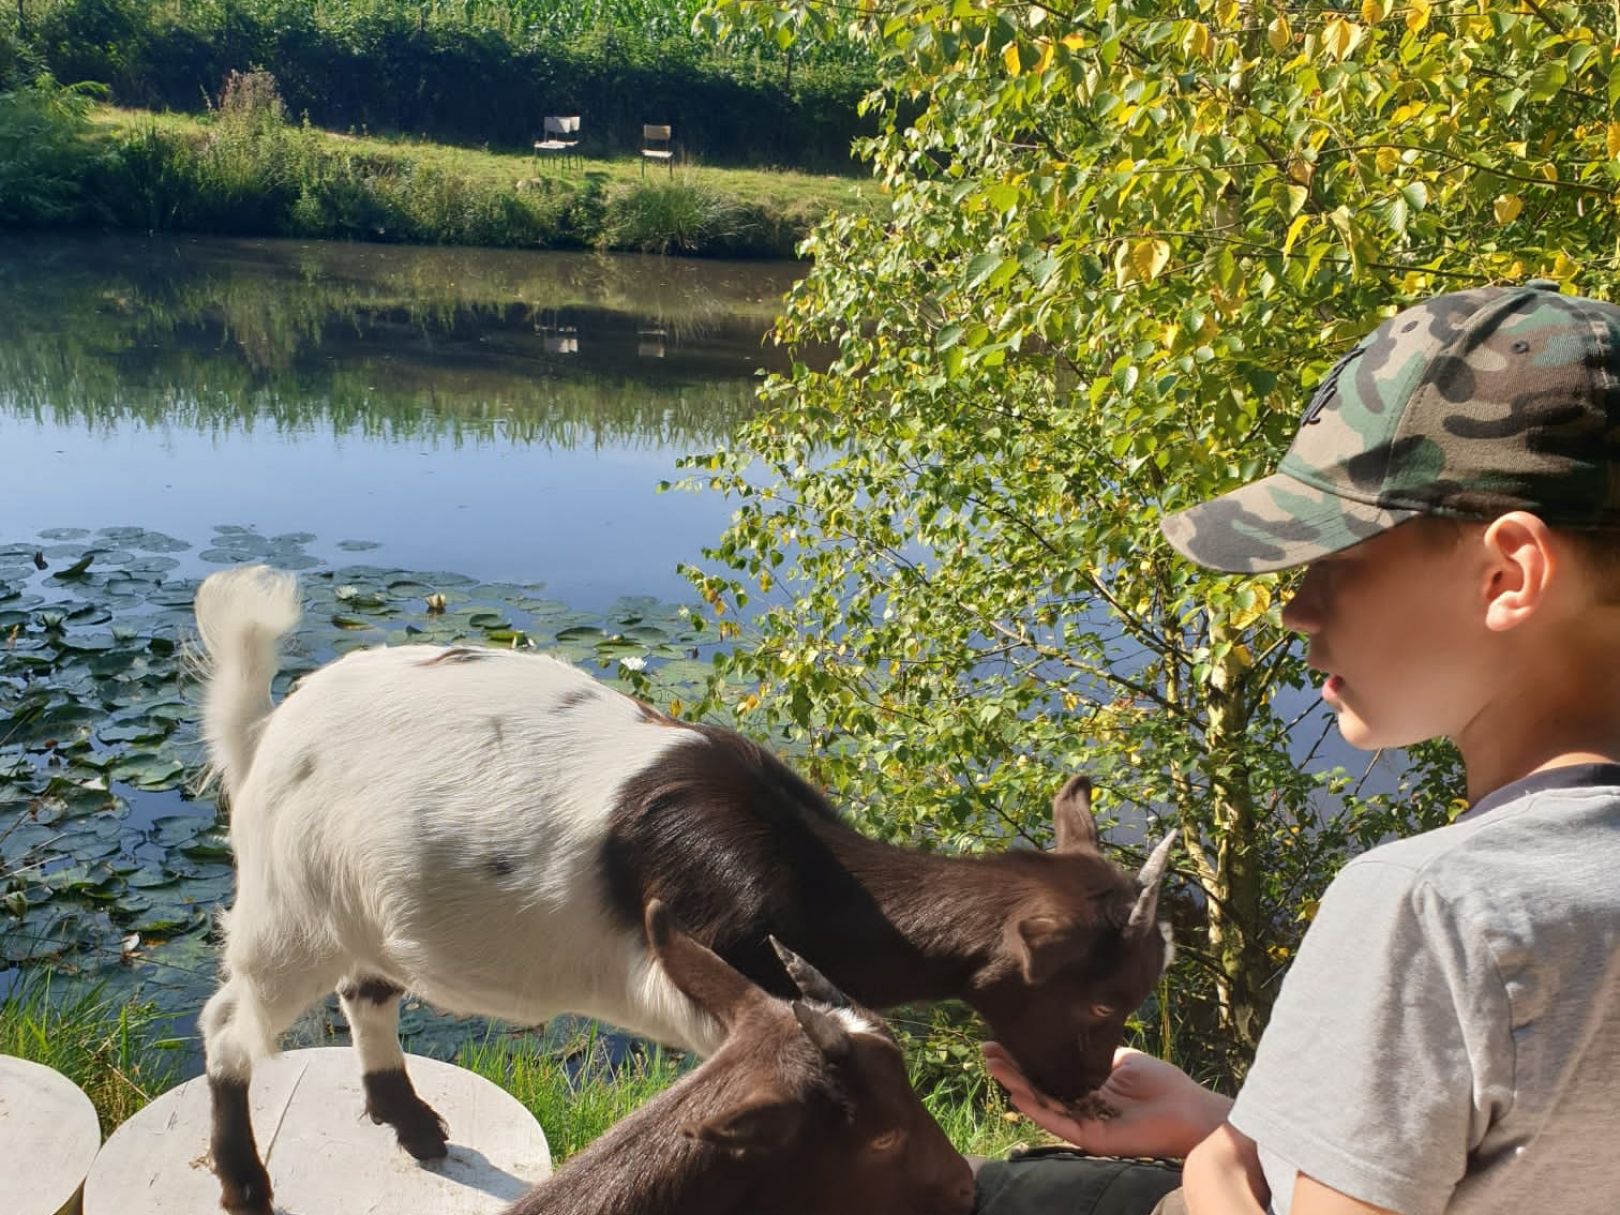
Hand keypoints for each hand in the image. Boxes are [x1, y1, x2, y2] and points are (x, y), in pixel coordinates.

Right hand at [982, 1042, 1231, 1159]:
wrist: (1187, 1109)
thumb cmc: (1161, 1083)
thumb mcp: (1120, 1057)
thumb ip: (1093, 1048)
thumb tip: (1068, 1024)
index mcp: (1084, 1087)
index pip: (1046, 1072)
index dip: (1023, 1056)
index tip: (1000, 1037)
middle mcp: (1078, 1107)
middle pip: (1037, 1088)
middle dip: (1010, 1069)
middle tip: (986, 1049)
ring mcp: (1082, 1124)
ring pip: (1041, 1105)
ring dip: (1015, 1086)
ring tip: (993, 1065)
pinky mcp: (1090, 1139)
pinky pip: (1058, 1124)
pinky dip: (1037, 1109)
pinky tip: (1018, 1093)